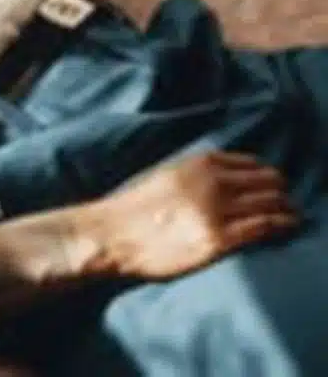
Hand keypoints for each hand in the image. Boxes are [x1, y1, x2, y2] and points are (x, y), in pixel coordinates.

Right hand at [85, 151, 298, 281]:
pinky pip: (263, 227)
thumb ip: (197, 171)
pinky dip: (280, 226)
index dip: (265, 175)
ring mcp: (216, 211)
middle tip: (285, 202)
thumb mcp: (168, 173)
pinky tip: (285, 228)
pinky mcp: (217, 240)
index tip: (270, 185)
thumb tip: (228, 175)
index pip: (251, 163)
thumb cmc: (137, 206)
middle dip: (280, 191)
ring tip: (290, 216)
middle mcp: (211, 182)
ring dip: (286, 209)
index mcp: (197, 163)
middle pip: (268, 182)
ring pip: (271, 203)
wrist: (114, 233)